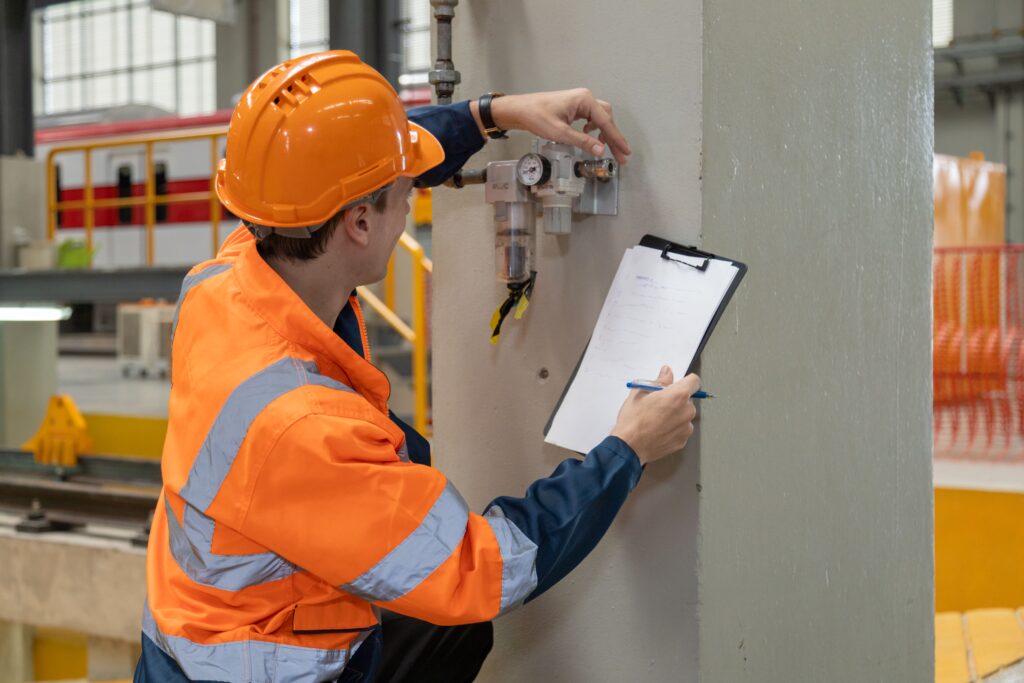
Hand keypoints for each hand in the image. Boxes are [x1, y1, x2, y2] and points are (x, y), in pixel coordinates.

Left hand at [480, 89, 631, 163]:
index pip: (606, 122)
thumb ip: (582, 141)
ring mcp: (580, 101)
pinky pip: (591, 117)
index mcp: (584, 100)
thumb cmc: (537, 117)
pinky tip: (589, 137)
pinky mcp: (574, 106)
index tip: (626, 153)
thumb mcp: (560, 133)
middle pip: (606, 118)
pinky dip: (594, 128)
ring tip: (606, 149)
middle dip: (613, 137)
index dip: (617, 139)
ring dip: (605, 133)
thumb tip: (601, 151)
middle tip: (619, 156)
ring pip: (600, 118)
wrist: (520, 109)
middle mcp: (585, 98)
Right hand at [610, 366, 698, 465]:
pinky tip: (658, 429)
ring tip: (656, 419)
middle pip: (688, 399)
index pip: (694, 381)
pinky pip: (681, 429)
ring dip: (675, 414)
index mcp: (678, 396)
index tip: (679, 384)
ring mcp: (686, 428)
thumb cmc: (633, 421)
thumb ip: (659, 381)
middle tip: (659, 403)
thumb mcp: (640, 392)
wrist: (628, 446)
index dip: (686, 381)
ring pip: (684, 415)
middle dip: (676, 399)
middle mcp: (686, 411)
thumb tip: (666, 373)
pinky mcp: (682, 440)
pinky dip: (673, 428)